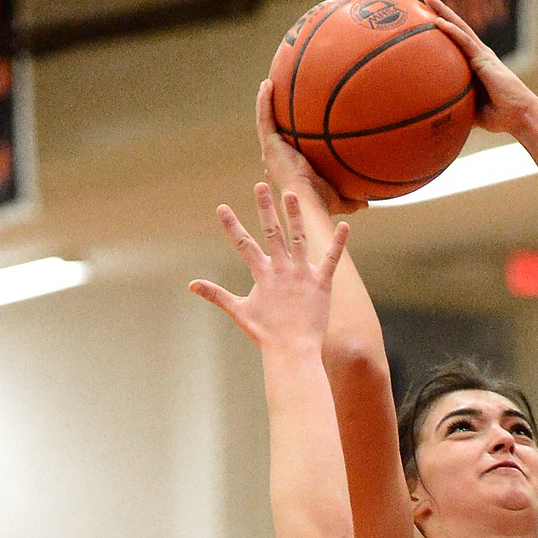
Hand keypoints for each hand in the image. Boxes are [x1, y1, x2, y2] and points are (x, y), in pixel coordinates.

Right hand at [189, 184, 348, 347]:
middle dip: (265, 208)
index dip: (232, 226)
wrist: (292, 352)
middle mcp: (282, 270)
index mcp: (263, 275)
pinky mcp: (322, 284)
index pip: (244, 245)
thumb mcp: (239, 312)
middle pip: (272, 233)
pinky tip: (345, 226)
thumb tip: (191, 285)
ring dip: (295, 215)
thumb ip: (217, 294)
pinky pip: (332, 259)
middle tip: (260, 186)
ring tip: (292, 195)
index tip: (222, 208)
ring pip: (299, 239)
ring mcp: (302, 275)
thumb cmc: (266, 335)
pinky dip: (339, 243)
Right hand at [256, 80, 366, 216]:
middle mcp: (277, 160)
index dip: (284, 143)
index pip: (285, 154)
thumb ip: (350, 199)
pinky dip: (264, 101)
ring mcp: (271, 152)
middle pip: (274, 133)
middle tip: (275, 98)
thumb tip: (367, 203)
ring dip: (265, 102)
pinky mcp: (269, 144)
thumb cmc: (322, 205)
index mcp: (288, 172)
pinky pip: (265, 118)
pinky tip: (268, 84)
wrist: (309, 201)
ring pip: (265, 122)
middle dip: (273, 116)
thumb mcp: (338, 199)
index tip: (287, 132)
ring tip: (269, 83)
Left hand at [422, 0, 537, 136]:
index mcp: (476, 64)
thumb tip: (441, 116)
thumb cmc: (500, 116)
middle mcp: (479, 54)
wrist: (520, 116)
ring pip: (459, 27)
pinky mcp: (485, 60)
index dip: (444, 26)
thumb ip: (459, 107)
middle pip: (457, 26)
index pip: (457, 40)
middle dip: (440, 9)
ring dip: (443, 11)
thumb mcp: (473, 111)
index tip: (427, 15)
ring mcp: (482, 54)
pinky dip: (452, 31)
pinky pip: (465, 42)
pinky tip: (439, 22)